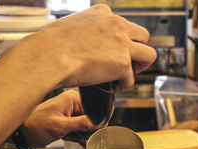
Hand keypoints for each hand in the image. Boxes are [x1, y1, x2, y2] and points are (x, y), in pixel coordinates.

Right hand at [19, 4, 156, 91]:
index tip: (110, 50)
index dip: (119, 40)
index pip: (122, 24)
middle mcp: (117, 24)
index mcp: (103, 13)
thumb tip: (83, 40)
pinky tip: (107, 87)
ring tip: (124, 75)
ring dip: (138, 67)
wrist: (48, 56)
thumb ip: (85, 29)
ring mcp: (122, 44)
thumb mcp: (70, 25)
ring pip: (149, 55)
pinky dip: (120, 86)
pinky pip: (130, 79)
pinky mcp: (122, 64)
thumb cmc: (50, 45)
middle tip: (124, 63)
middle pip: (143, 36)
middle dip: (136, 50)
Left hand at [21, 90, 98, 147]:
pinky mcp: (67, 122)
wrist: (22, 134)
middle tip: (78, 136)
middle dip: (87, 130)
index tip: (95, 131)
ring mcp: (70, 113)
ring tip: (69, 136)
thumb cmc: (35, 125)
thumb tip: (100, 123)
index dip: (97, 121)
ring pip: (86, 126)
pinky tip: (67, 138)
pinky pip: (79, 130)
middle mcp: (72, 104)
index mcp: (72, 99)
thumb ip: (82, 124)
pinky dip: (75, 137)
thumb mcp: (61, 126)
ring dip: (80, 135)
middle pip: (92, 118)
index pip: (95, 108)